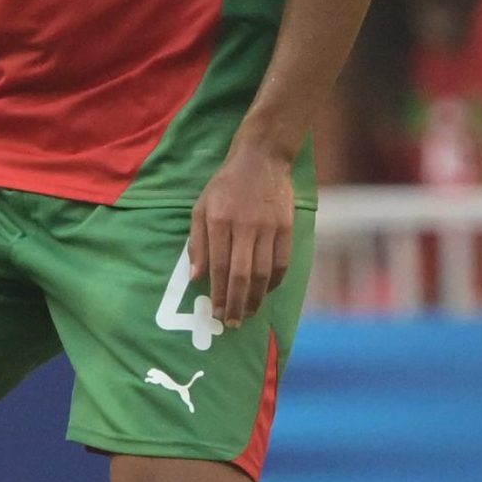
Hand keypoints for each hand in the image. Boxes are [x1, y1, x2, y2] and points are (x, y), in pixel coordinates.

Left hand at [187, 136, 295, 331]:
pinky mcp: (286, 227)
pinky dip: (275, 282)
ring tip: (249, 314)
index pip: (218, 266)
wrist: (261, 158)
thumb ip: (197, 242)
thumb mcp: (201, 207)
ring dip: (256, 298)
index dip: (217, 293)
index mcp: (219, 220)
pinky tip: (266, 292)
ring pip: (263, 273)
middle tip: (232, 323)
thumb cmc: (225, 185)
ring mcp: (268, 227)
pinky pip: (282, 263)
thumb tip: (195, 277)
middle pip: (241, 275)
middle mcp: (244, 226)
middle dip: (236, 303)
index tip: (216, 312)